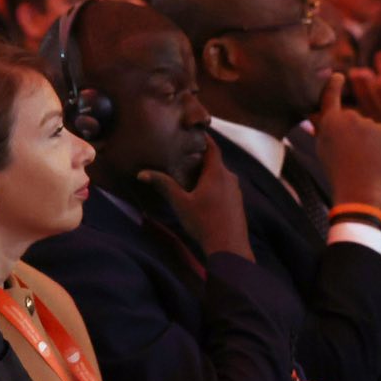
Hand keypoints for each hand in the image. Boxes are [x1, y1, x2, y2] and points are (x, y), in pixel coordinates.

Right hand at [138, 136, 251, 260]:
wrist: (230, 248)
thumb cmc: (204, 223)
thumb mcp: (180, 203)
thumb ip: (164, 185)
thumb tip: (142, 174)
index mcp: (217, 173)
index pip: (212, 147)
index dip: (204, 138)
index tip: (194, 132)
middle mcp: (230, 178)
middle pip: (215, 161)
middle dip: (201, 158)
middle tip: (184, 156)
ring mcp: (236, 191)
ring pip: (220, 175)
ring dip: (208, 174)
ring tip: (191, 176)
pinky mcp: (238, 203)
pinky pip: (225, 187)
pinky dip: (214, 185)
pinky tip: (203, 196)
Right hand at [315, 75, 380, 208]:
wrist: (359, 188)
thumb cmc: (336, 170)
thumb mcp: (322, 147)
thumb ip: (321, 127)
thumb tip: (315, 113)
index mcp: (330, 121)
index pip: (331, 96)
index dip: (333, 85)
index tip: (338, 76)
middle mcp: (349, 117)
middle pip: (350, 118)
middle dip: (350, 130)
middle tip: (347, 153)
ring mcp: (369, 123)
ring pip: (366, 127)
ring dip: (365, 138)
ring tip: (360, 158)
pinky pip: (380, 134)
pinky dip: (379, 144)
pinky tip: (373, 158)